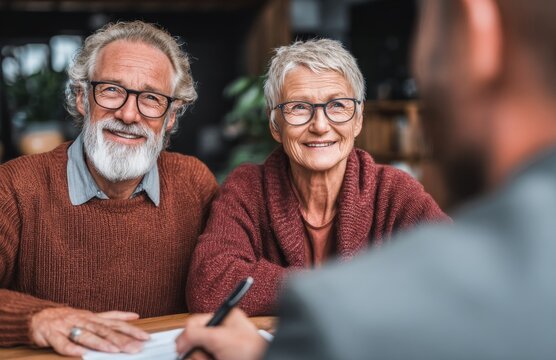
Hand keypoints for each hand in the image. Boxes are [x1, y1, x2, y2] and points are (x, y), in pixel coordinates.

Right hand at [30, 307, 149, 355]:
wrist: (39, 316)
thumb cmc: (69, 318)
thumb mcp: (92, 316)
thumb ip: (112, 317)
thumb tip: (134, 315)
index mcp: (94, 318)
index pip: (116, 324)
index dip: (131, 330)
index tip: (146, 337)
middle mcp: (84, 320)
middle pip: (105, 330)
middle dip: (121, 339)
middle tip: (135, 348)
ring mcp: (68, 327)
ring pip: (86, 335)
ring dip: (100, 343)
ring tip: (113, 350)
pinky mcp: (53, 335)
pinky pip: (62, 343)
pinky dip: (71, 348)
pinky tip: (80, 354)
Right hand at [175, 309, 267, 359]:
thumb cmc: (251, 351)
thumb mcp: (219, 337)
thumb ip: (195, 333)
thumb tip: (180, 341)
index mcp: (225, 318)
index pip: (195, 322)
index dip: (187, 335)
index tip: (182, 348)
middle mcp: (222, 333)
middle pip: (194, 341)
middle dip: (197, 351)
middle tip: (207, 355)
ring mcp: (221, 349)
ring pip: (197, 355)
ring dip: (201, 359)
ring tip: (214, 359)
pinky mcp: (220, 358)